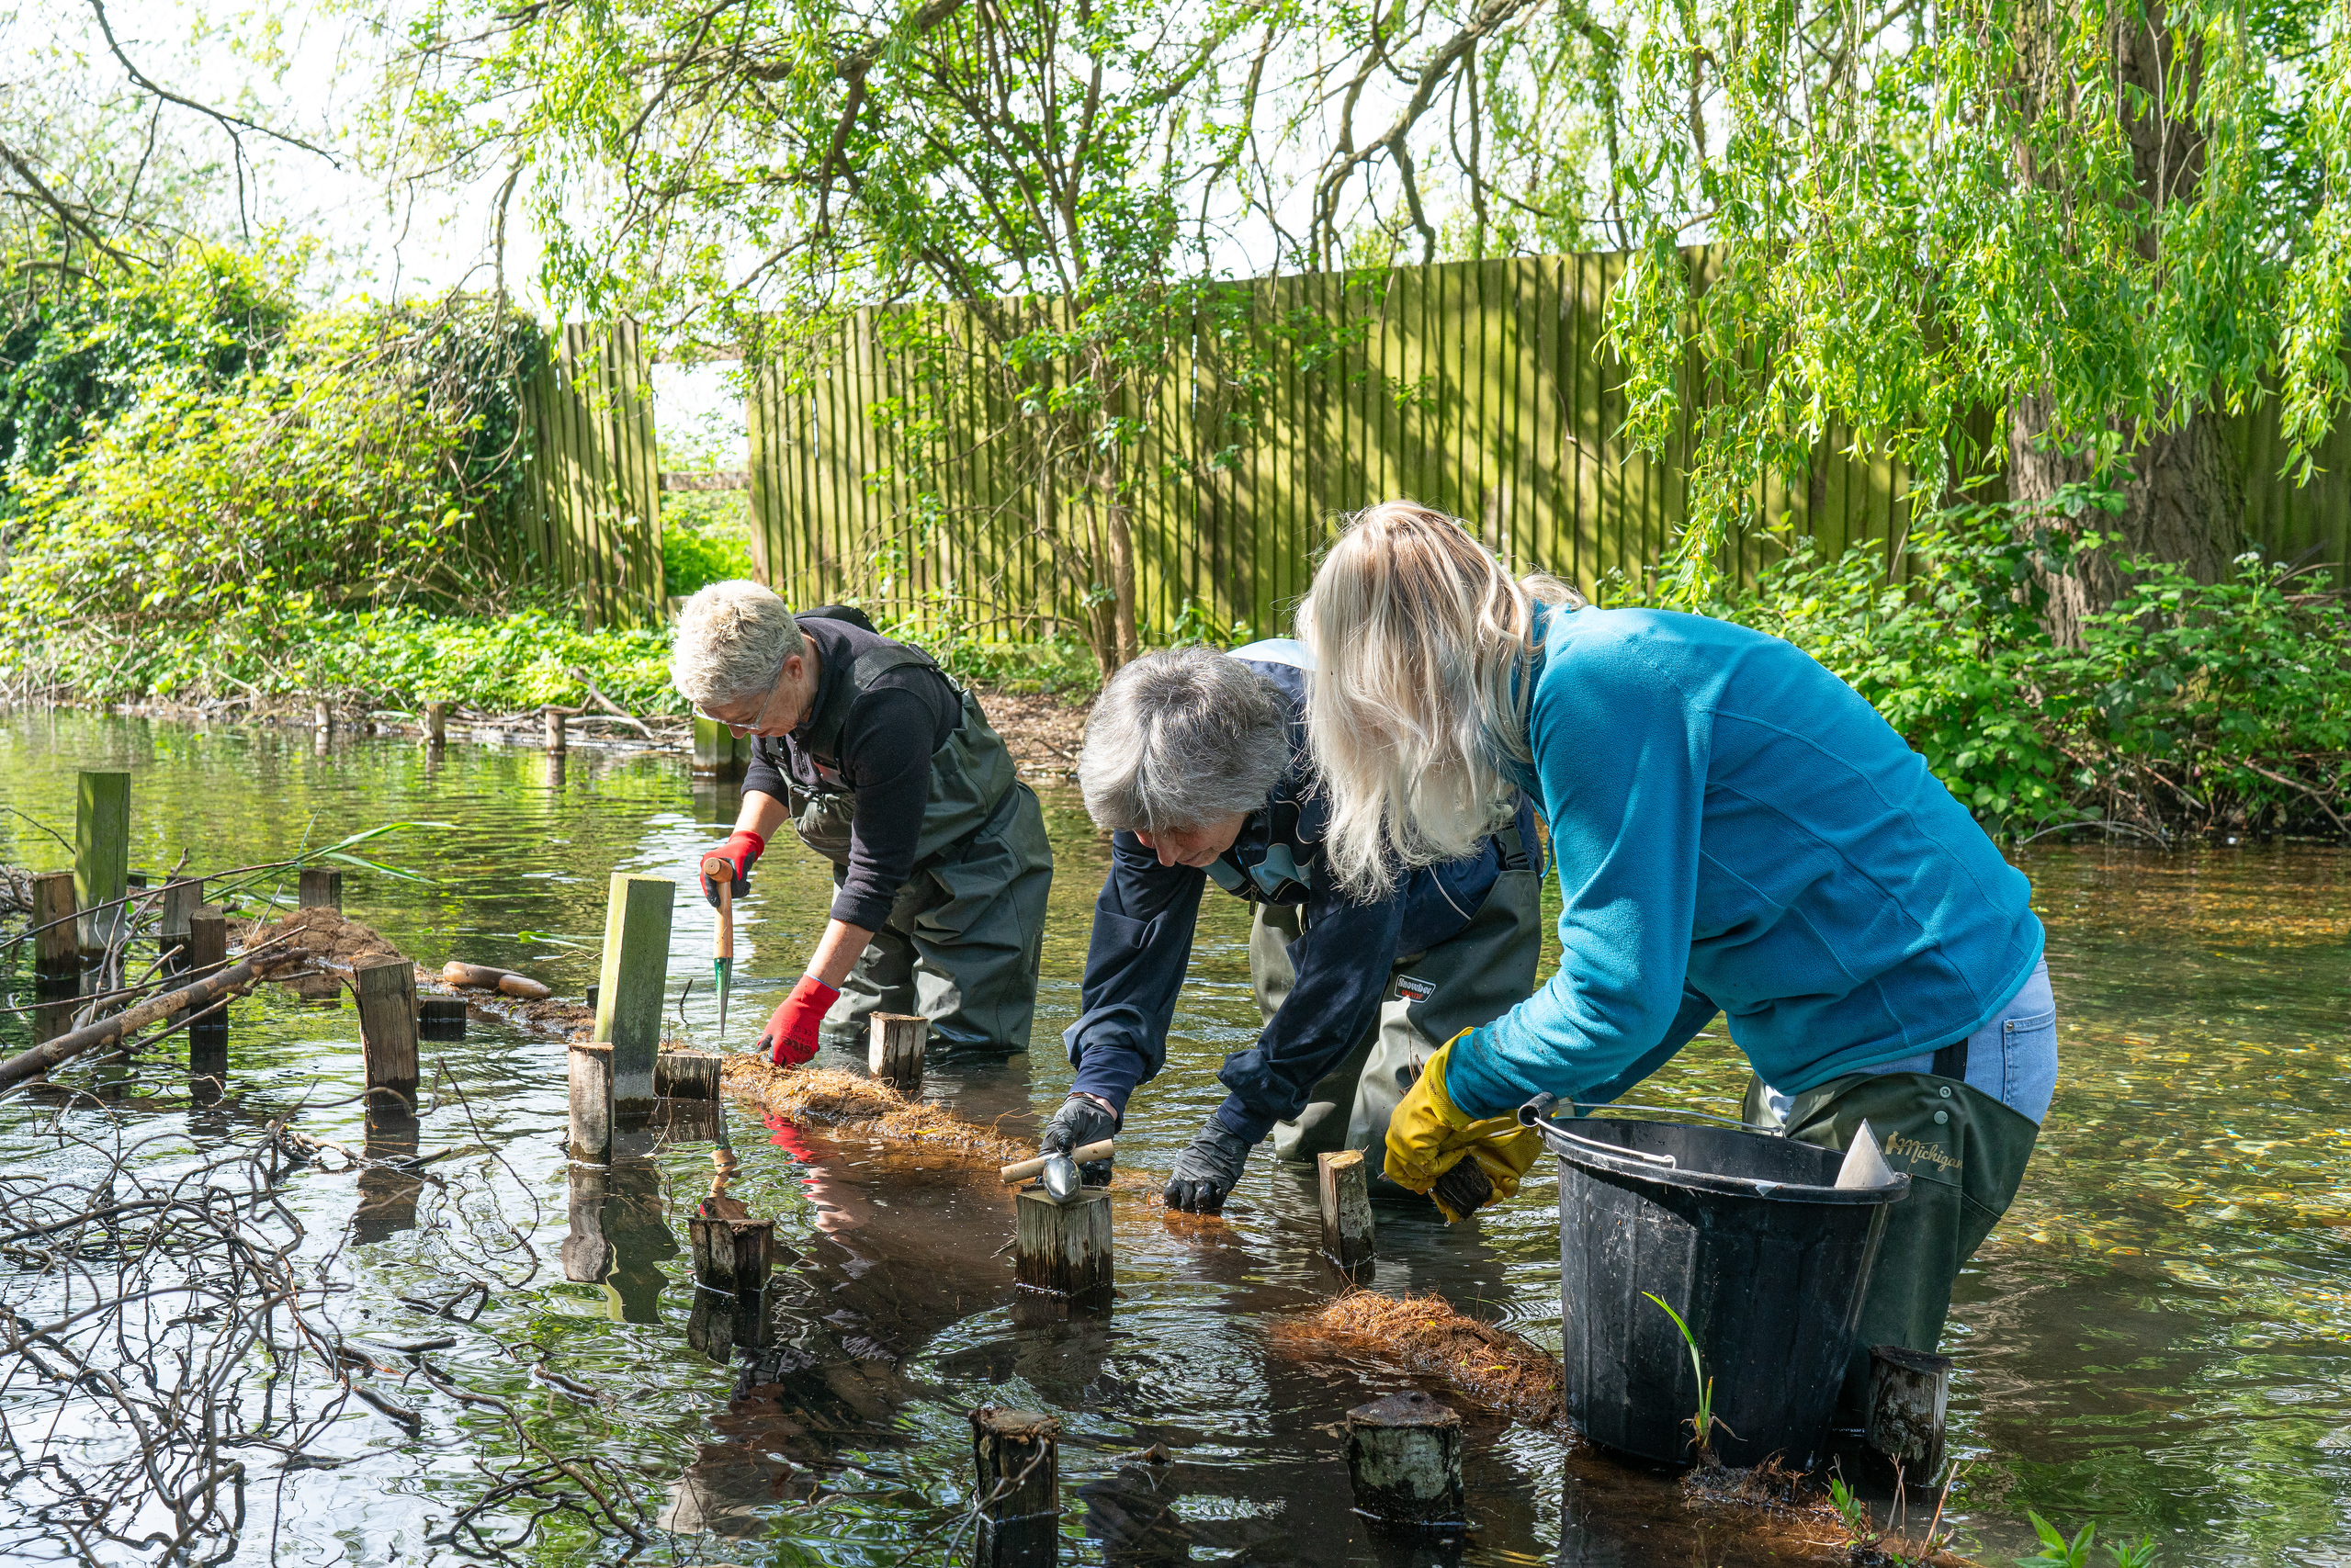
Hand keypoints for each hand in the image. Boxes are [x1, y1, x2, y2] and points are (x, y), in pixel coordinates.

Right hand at [701, 829, 765, 907]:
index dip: (710, 892)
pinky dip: (737, 890)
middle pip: (711, 886)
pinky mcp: (723, 877)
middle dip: (721, 895)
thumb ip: (738, 877)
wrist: (747, 845)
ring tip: (746, 886)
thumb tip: (736, 892)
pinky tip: (747, 885)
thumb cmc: (743, 850)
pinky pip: (727, 888)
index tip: (716, 902)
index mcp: (709, 860)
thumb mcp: (741, 862)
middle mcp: (710, 867)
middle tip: (727, 903)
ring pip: (721, 889)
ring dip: (734, 892)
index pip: (705, 879)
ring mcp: (716, 872)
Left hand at [757, 974, 837, 1066]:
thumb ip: (764, 1041)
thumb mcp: (770, 1027)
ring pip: (797, 1063)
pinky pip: (806, 1057)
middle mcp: (792, 1052)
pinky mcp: (812, 1049)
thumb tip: (759, 1051)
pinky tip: (800, 1043)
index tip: (772, 1059)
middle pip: (786, 1066)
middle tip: (782, 1053)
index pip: (774, 1065)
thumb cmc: (785, 1015)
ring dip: (794, 1058)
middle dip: (783, 1061)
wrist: (806, 1007)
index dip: (772, 1063)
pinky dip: (803, 1053)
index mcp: (779, 1047)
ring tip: (792, 1045)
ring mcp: (803, 1051)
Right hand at [1041, 1094, 1119, 1186]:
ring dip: (1089, 1178)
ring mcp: (1085, 1167)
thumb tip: (1065, 1147)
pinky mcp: (1101, 1164)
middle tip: (1076, 1171)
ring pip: (1087, 1182)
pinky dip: (1103, 1175)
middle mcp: (1069, 1168)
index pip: (1047, 1177)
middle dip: (1073, 1182)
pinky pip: (1103, 1175)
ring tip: (1090, 1165)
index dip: (1048, 1183)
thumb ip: (1061, 1135)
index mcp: (1053, 1160)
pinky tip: (1101, 1168)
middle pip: (1068, 1183)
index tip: (1052, 1182)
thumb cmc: (1070, 1117)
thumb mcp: (1061, 1123)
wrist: (1092, 1109)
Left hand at [1163, 1120, 1254, 1212]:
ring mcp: (1208, 1181)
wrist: (1224, 1135)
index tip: (1176, 1205)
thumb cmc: (1204, 1147)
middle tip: (1193, 1206)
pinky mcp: (1223, 1182)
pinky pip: (1219, 1199)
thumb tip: (1178, 1189)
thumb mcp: (1187, 1158)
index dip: (1172, 1203)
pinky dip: (1218, 1202)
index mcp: (1180, 1173)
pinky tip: (1217, 1197)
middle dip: (1189, 1208)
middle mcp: (1192, 1178)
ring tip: (1206, 1204)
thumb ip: (1183, 1174)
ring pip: (1201, 1202)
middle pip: (1186, 1204)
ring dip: (1204, 1206)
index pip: (1170, 1195)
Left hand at [1382, 1032, 1542, 1221]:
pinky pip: (1430, 1167)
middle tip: (1432, 1184)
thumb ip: (1433, 1140)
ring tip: (1454, 1156)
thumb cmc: (1445, 1095)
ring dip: (1437, 1169)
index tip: (1423, 1183)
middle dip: (1414, 1181)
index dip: (1407, 1174)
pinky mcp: (1413, 1146)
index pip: (1395, 1158)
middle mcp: (1394, 1134)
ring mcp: (1401, 1141)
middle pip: (1395, 1171)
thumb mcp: (1435, 1121)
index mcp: (1398, 1125)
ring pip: (1416, 1172)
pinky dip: (1446, 1163)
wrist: (1448, 1086)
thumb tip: (1441, 1155)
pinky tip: (1458, 1150)